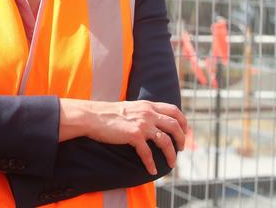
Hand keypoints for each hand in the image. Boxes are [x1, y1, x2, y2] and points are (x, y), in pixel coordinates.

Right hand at [59, 99, 187, 174]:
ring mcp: (142, 124)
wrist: (92, 116)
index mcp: (148, 105)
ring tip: (172, 163)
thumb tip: (151, 120)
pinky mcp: (134, 135)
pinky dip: (151, 164)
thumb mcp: (130, 107)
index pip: (174, 110)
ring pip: (166, 141)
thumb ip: (142, 111)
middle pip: (175, 125)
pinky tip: (151, 171)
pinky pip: (148, 153)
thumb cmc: (107, 113)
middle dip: (182, 139)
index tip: (184, 132)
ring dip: (171, 154)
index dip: (183, 122)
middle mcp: (148, 113)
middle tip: (181, 148)